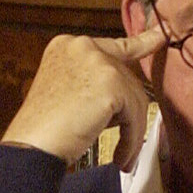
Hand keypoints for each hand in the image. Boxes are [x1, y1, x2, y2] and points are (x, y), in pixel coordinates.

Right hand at [0, 24, 164, 167]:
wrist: (32, 145)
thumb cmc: (44, 129)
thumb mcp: (67, 93)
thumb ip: (95, 84)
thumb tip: (128, 95)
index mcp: (67, 46)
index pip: (114, 45)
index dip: (142, 43)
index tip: (160, 37)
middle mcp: (82, 46)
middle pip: (126, 77)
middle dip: (129, 112)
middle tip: (126, 140)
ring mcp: (97, 61)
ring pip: (135, 97)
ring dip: (131, 131)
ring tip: (121, 154)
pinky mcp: (111, 83)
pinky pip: (135, 114)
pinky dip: (131, 139)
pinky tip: (121, 155)